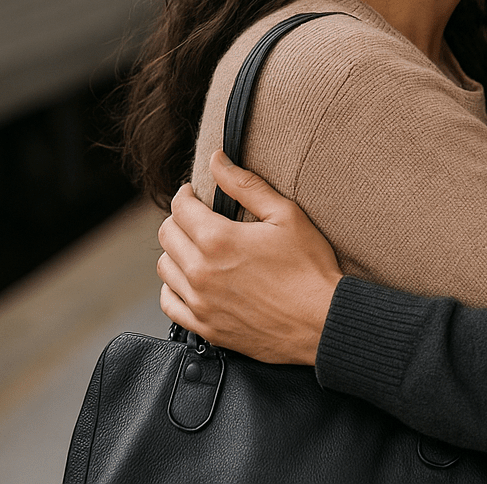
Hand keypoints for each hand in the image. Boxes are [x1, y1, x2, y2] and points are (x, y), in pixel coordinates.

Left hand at [157, 149, 341, 364]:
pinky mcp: (206, 327)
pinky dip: (173, 287)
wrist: (322, 322)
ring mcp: (201, 302)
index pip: (180, 208)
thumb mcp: (286, 215)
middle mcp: (201, 272)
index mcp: (218, 240)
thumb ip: (246, 184)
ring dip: (175, 251)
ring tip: (196, 247)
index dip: (186, 194)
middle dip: (179, 219)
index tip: (194, 193)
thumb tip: (217, 159)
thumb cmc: (309, 267)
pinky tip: (190, 280)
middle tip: (197, 217)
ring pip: (164, 268)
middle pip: (167, 235)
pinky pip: (169, 304)